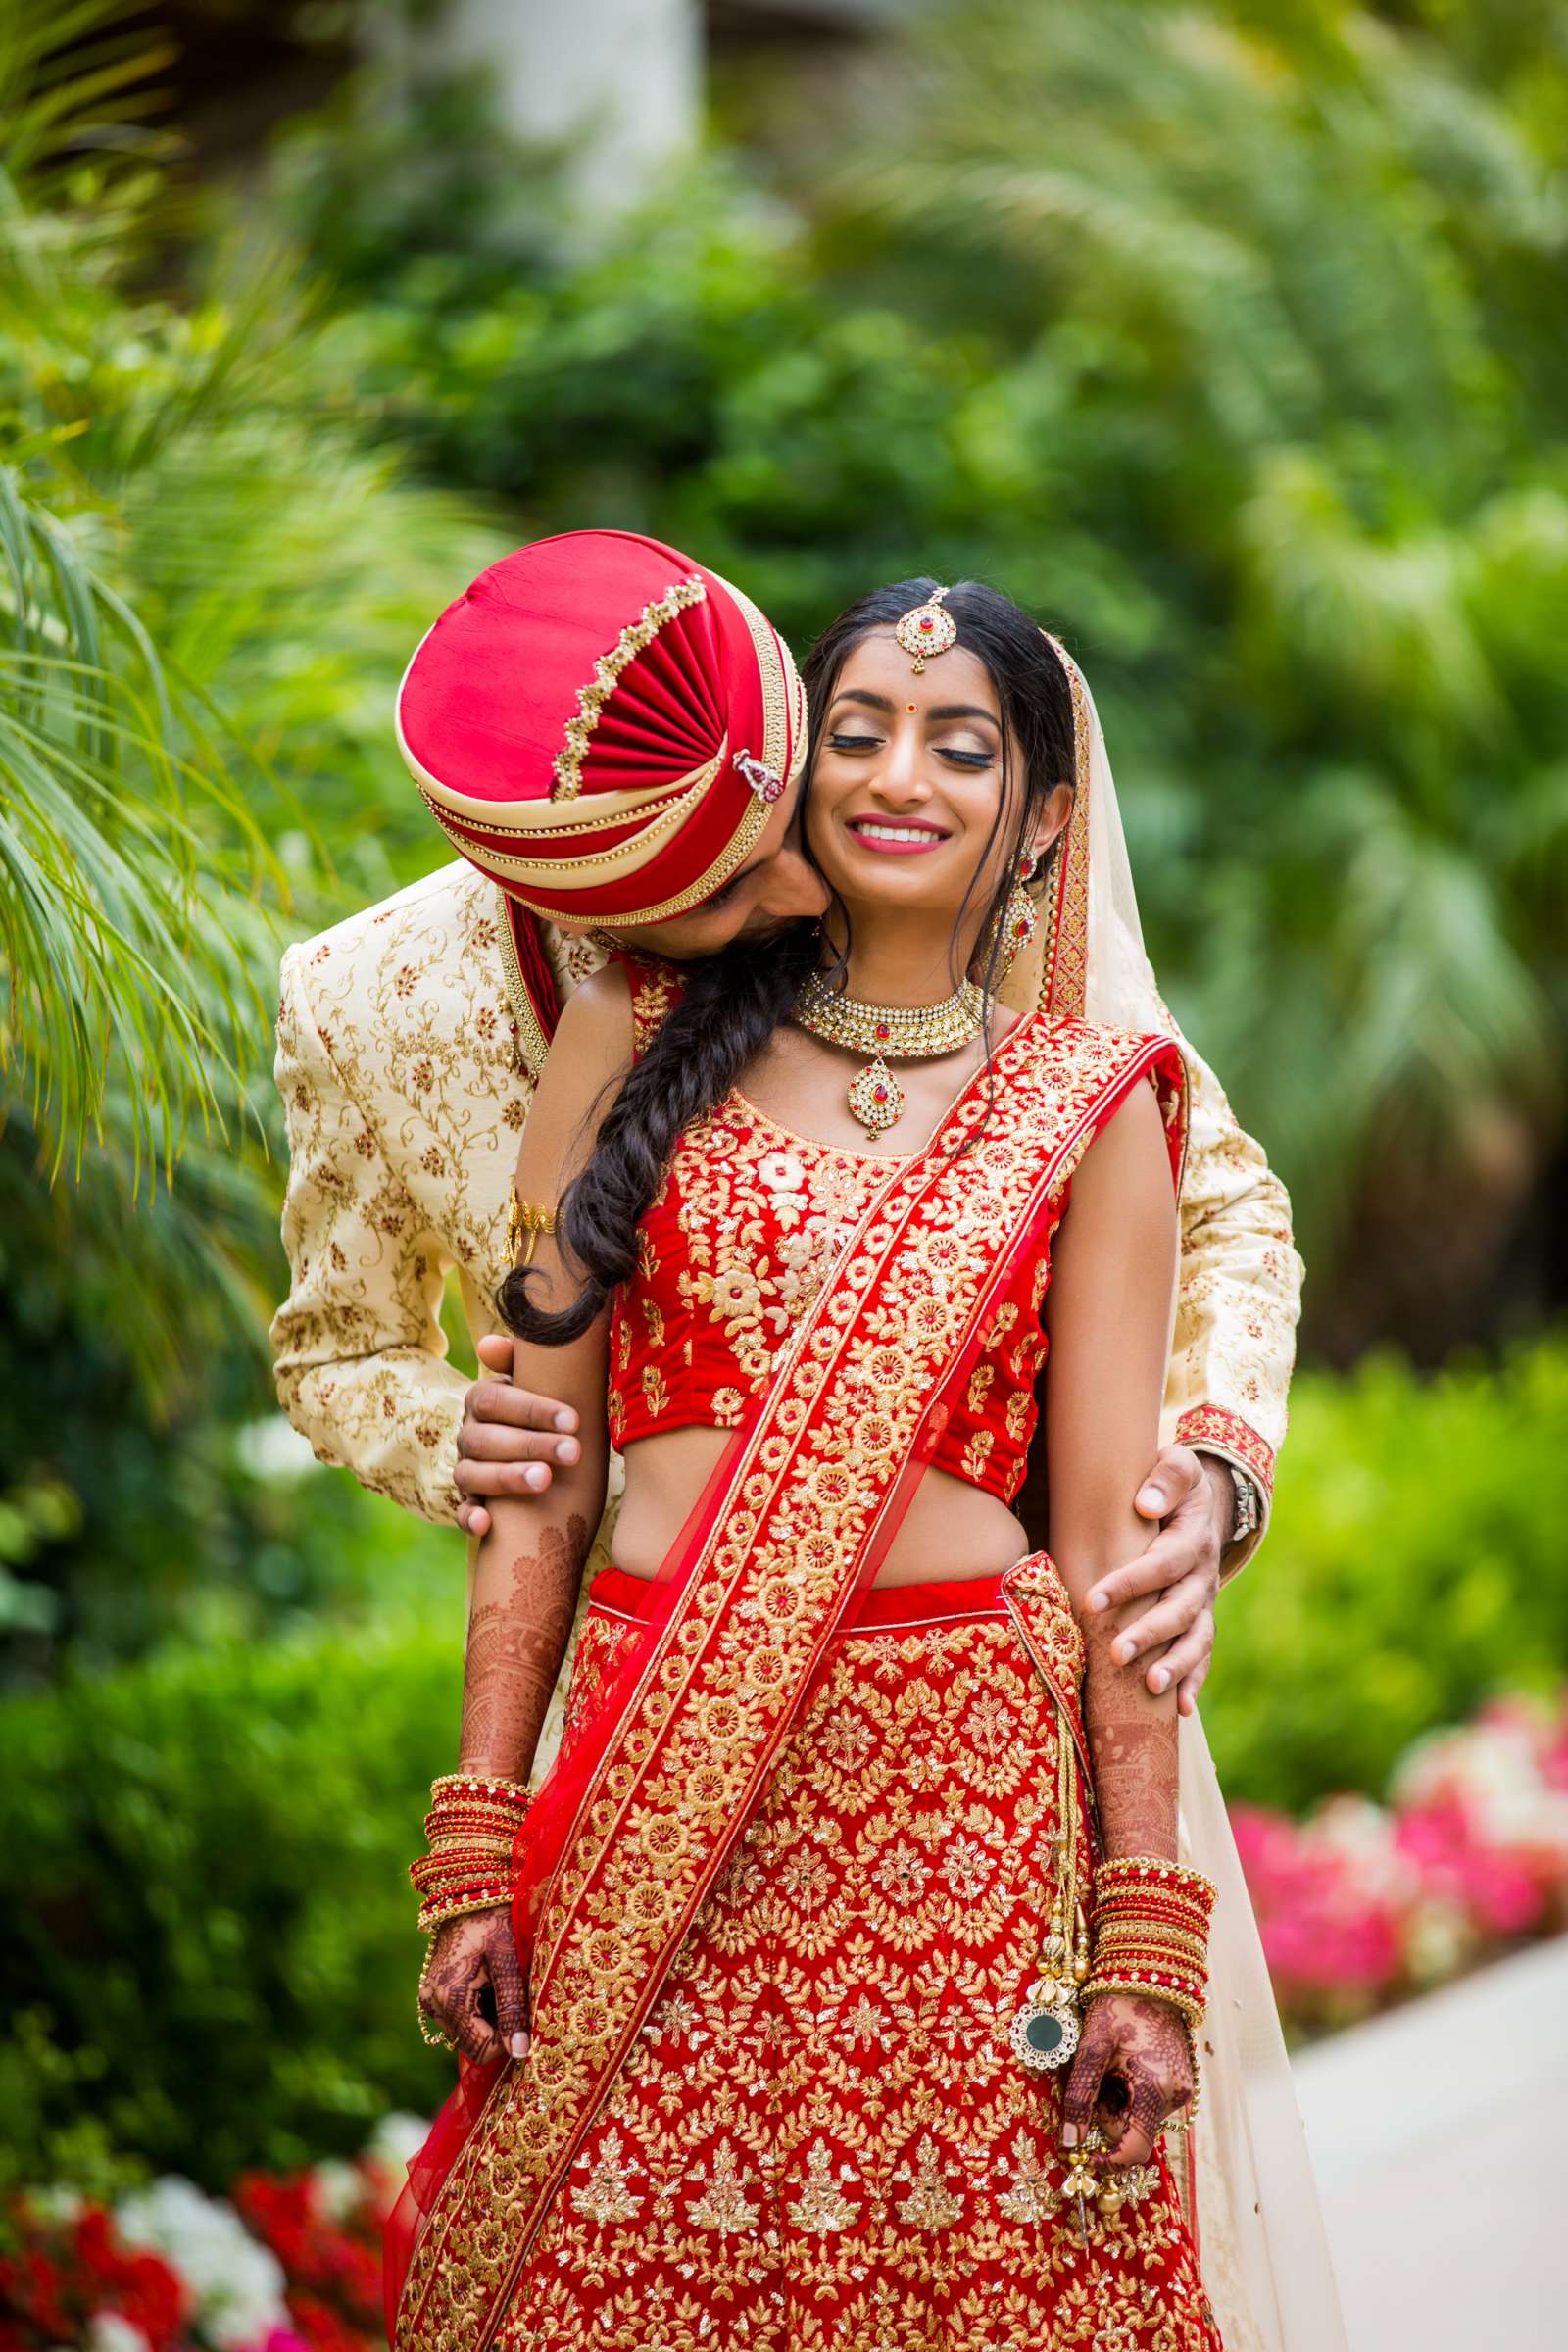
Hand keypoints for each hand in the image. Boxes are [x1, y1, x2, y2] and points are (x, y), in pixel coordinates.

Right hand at [419, 1906, 530, 2064]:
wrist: (470, 1885)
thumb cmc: (495, 1916)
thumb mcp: (509, 1958)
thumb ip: (513, 2006)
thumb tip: (520, 2052)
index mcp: (450, 1998)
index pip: (483, 2049)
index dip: (509, 2036)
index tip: (526, 2007)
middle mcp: (433, 2003)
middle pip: (476, 2041)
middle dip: (500, 2024)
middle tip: (514, 1986)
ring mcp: (430, 1998)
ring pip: (470, 2029)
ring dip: (491, 2014)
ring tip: (502, 1977)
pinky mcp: (433, 1992)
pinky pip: (462, 2014)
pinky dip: (481, 2005)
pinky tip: (490, 1977)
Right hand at [455, 1334, 580, 1536]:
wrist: (548, 1451)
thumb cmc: (550, 1411)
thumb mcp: (543, 1380)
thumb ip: (525, 1357)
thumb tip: (488, 1345)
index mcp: (483, 1401)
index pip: (494, 1399)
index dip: (531, 1409)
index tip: (573, 1420)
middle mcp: (469, 1434)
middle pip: (486, 1438)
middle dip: (531, 1445)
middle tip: (572, 1452)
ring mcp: (467, 1469)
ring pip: (471, 1474)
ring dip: (507, 1477)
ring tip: (544, 1481)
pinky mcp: (471, 1502)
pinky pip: (461, 1512)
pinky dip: (470, 1518)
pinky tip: (486, 1524)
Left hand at [1057, 1991, 1192, 2169]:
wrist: (1147, 1975)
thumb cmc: (1117, 2007)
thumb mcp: (1091, 2048)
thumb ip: (1080, 2096)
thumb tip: (1070, 2141)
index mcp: (1156, 2090)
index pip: (1135, 2149)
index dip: (1109, 2160)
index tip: (1084, 2156)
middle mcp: (1176, 2096)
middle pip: (1132, 2129)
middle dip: (1108, 2111)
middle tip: (1097, 2074)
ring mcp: (1182, 2089)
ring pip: (1139, 2115)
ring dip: (1119, 2099)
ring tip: (1112, 2061)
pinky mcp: (1181, 2081)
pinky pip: (1150, 2101)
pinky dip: (1132, 2090)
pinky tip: (1126, 2061)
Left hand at [1082, 1445, 1225, 1716]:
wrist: (1201, 1503)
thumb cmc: (1172, 1483)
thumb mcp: (1178, 1465)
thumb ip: (1165, 1477)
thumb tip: (1144, 1503)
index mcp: (1193, 1538)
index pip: (1162, 1564)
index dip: (1130, 1582)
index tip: (1093, 1599)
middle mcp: (1203, 1575)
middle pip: (1179, 1609)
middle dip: (1149, 1633)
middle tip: (1115, 1653)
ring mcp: (1204, 1602)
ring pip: (1195, 1638)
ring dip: (1175, 1664)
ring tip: (1150, 1685)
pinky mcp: (1201, 1621)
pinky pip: (1203, 1655)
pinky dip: (1193, 1681)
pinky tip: (1178, 1709)